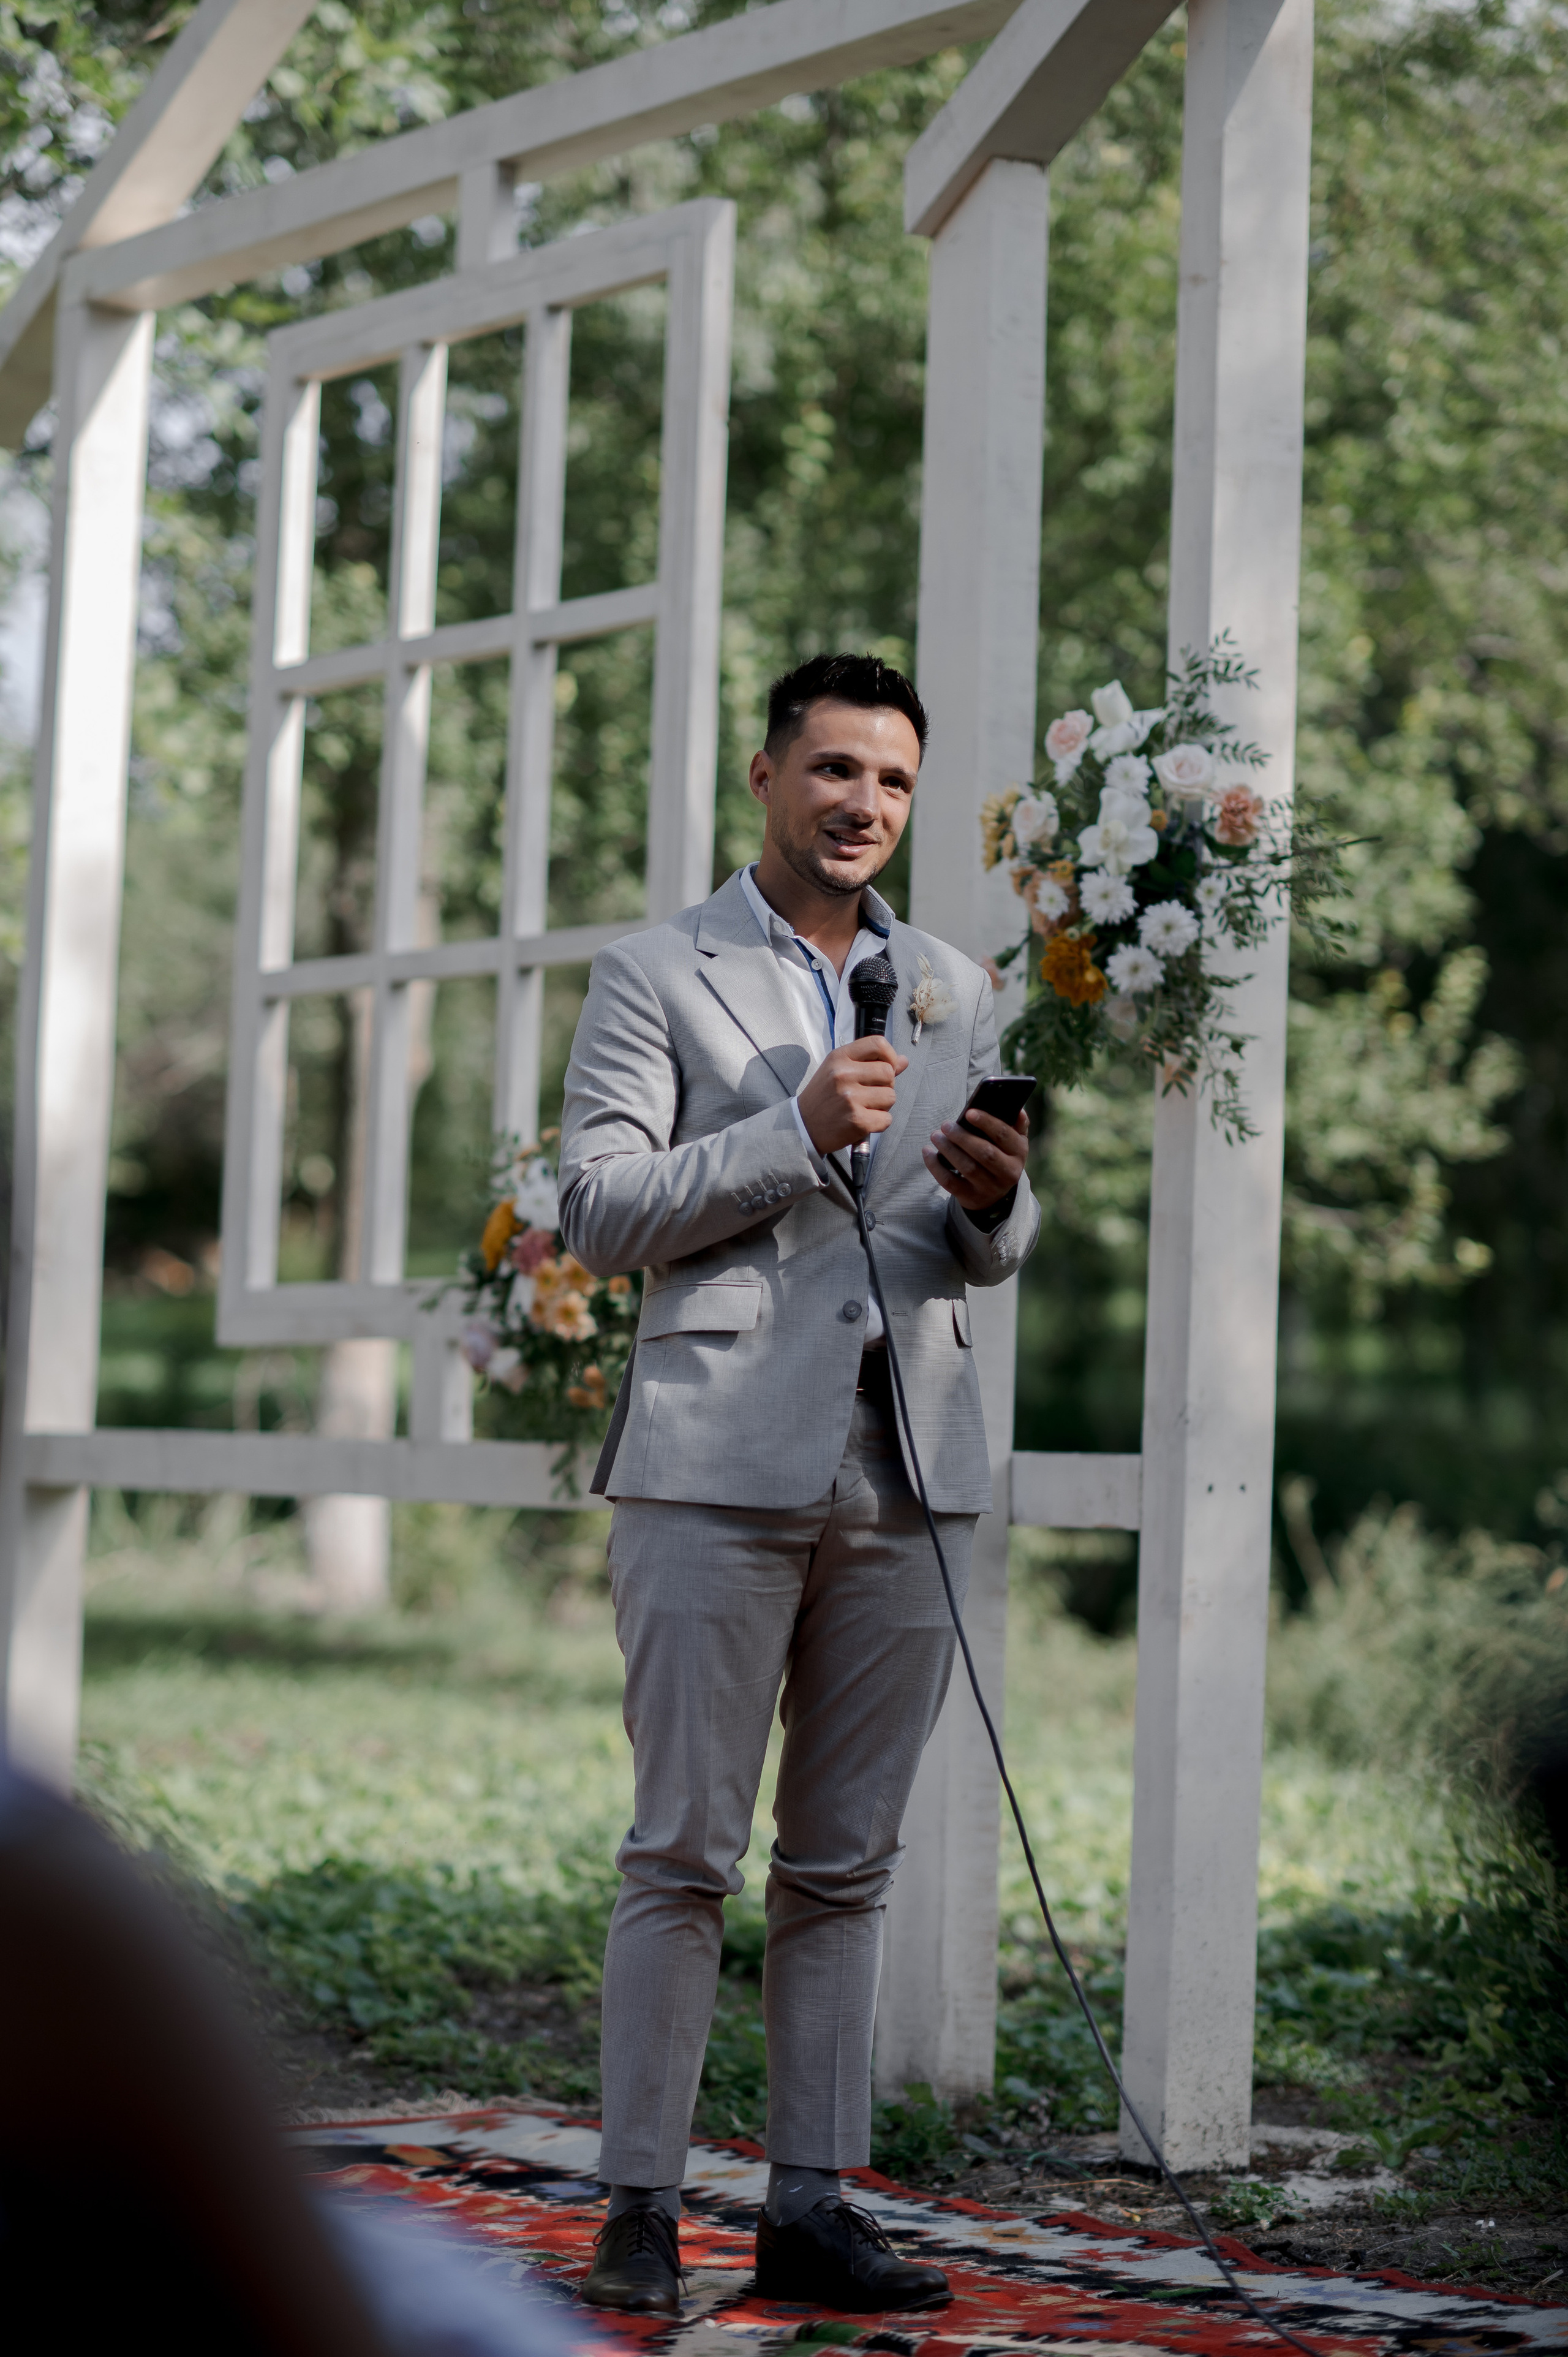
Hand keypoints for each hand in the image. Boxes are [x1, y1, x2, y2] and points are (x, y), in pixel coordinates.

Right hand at [799, 1036, 908, 1156]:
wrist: (803, 1125)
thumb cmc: (824, 1097)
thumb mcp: (839, 1070)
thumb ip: (870, 1063)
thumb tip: (903, 1061)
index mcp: (839, 1058)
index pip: (878, 1044)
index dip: (890, 1056)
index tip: (887, 1067)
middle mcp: (844, 1075)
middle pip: (888, 1073)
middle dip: (886, 1085)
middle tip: (870, 1093)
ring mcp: (850, 1099)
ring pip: (891, 1096)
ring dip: (883, 1105)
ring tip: (864, 1107)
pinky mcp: (857, 1121)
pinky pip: (886, 1119)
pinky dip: (879, 1123)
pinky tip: (863, 1121)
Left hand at [923, 1106, 1028, 1213]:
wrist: (995, 1195)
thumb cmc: (1002, 1158)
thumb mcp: (1014, 1144)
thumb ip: (1017, 1126)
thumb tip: (1018, 1110)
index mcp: (1018, 1153)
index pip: (1003, 1135)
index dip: (987, 1122)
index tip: (969, 1113)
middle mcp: (1008, 1172)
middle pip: (984, 1153)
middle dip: (963, 1137)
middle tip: (946, 1125)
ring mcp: (989, 1188)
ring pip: (967, 1168)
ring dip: (948, 1149)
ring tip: (936, 1136)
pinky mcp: (971, 1197)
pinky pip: (950, 1182)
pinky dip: (936, 1166)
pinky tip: (927, 1152)